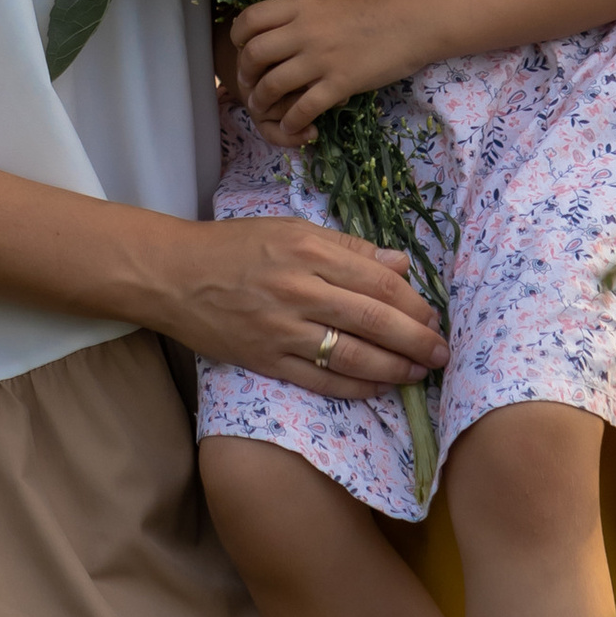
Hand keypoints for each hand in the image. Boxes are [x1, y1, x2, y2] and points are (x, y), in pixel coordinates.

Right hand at [156, 213, 447, 399]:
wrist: (173, 275)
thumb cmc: (234, 246)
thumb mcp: (289, 229)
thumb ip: (346, 247)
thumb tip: (400, 265)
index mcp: (306, 249)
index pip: (377, 280)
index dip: (412, 302)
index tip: (433, 315)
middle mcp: (298, 290)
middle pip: (374, 320)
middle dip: (417, 340)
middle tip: (442, 352)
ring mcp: (282, 330)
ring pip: (353, 355)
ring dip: (396, 368)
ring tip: (420, 373)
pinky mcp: (268, 361)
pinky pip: (322, 380)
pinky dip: (357, 386)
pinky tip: (380, 387)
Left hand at [230, 0, 429, 145]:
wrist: (416, 21)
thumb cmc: (381, 3)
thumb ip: (311, 6)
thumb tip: (294, 14)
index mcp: (301, 5)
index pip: (250, 19)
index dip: (238, 35)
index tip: (241, 47)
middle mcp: (304, 31)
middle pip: (254, 54)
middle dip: (245, 73)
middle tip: (249, 83)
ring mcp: (321, 58)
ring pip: (273, 84)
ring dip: (261, 101)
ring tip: (262, 109)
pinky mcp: (340, 83)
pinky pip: (304, 108)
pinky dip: (292, 121)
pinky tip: (293, 126)